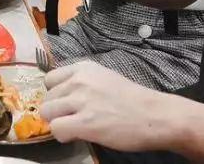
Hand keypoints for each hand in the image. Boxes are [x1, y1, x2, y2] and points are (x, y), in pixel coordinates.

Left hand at [40, 62, 173, 151]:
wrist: (156, 116)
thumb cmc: (134, 100)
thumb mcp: (105, 80)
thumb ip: (83, 84)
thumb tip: (63, 98)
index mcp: (84, 68)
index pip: (50, 79)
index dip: (56, 95)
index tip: (67, 104)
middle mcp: (80, 81)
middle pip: (46, 98)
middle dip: (57, 111)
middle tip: (75, 119)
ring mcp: (81, 101)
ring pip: (47, 113)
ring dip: (59, 123)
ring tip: (75, 127)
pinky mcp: (85, 122)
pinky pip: (56, 129)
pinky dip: (64, 135)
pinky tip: (78, 135)